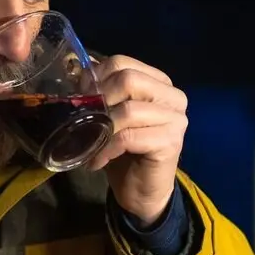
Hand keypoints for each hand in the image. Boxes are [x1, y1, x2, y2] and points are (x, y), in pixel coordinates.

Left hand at [87, 55, 187, 225]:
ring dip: (101, 129)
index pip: (122, 63)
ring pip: (128, 110)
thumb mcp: (110, 115)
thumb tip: (79, 71)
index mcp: (158, 82)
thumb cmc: (124, 151)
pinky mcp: (170, 142)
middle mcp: (172, 96)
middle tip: (85, 120)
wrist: (141, 192)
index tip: (80, 99)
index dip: (95, 78)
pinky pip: (128, 137)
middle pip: (128, 80)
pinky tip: (97, 161)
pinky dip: (106, 149)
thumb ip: (101, 92)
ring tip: (89, 144)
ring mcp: (175, 118)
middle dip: (100, 99)